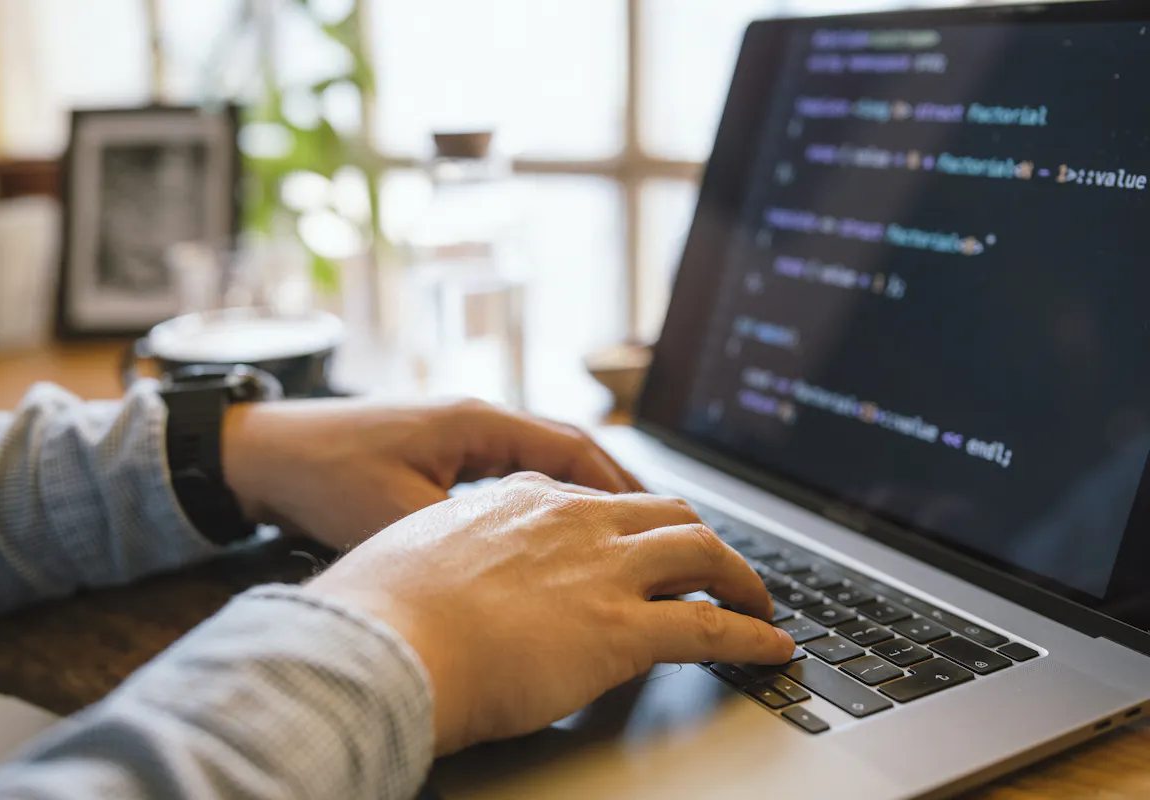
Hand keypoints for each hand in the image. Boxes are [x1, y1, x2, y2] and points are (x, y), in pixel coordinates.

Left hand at [220, 398, 640, 549]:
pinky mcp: (439, 452)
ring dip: (579, 494)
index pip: (573, 447)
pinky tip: (547, 534)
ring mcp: (458, 433)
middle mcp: (475, 419)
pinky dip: (540, 500)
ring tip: (616, 536)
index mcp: (476, 423)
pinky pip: (510, 472)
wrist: (265, 454)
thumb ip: (467, 543)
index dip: (619, 487)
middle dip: (613, 490)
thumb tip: (527, 579)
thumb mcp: (400, 519)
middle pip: (568, 449)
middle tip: (654, 531)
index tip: (655, 522)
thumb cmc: (324, 478)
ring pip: (541, 460)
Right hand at [305, 472, 794, 754]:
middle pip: (666, 512)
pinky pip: (712, 626)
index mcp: (522, 501)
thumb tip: (451, 581)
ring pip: (703, 552)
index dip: (631, 527)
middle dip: (701, 539)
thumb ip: (451, 555)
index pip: (598, 503)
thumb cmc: (381, 609)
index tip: (642, 548)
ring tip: (759, 603)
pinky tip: (772, 649)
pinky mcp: (624, 629)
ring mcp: (604, 570)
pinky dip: (751, 635)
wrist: (383, 642)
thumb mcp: (413, 553)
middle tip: (716, 568)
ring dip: (741, 577)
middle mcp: (574, 521)